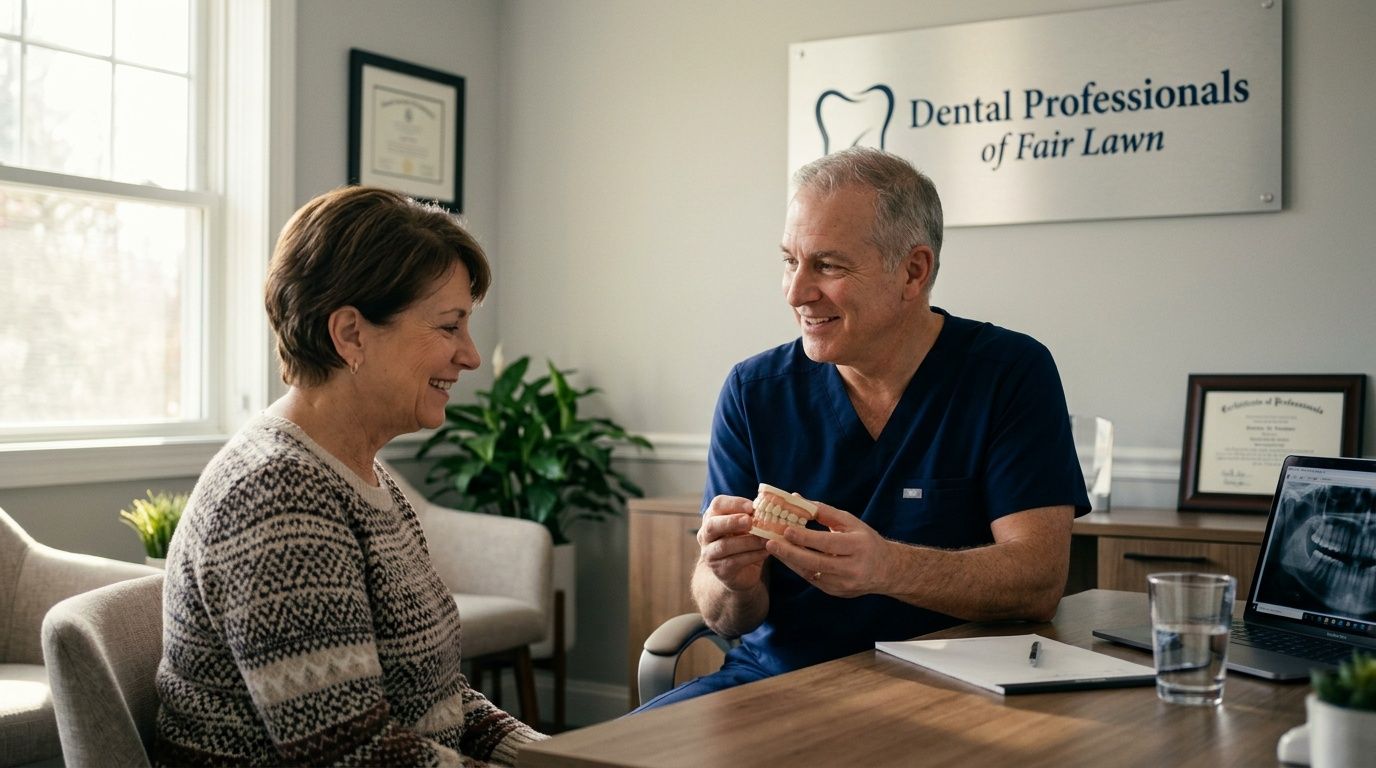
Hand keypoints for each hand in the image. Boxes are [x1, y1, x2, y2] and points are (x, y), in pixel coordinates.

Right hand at [697, 495, 768, 591]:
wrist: (740, 572)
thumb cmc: (744, 543)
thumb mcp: (747, 527)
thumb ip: (753, 517)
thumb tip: (768, 506)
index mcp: (712, 517)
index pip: (718, 504)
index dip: (734, 504)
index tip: (752, 506)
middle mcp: (706, 535)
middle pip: (713, 525)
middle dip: (732, 522)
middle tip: (750, 521)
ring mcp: (710, 554)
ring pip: (724, 546)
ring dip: (747, 542)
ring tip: (765, 540)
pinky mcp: (719, 570)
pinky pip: (734, 562)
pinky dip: (752, 556)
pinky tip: (765, 553)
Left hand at [764, 502, 897, 597]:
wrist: (887, 570)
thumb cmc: (865, 540)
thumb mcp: (850, 522)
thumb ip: (823, 511)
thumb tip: (796, 499)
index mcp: (859, 546)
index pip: (828, 543)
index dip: (806, 538)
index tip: (786, 530)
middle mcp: (853, 568)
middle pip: (817, 562)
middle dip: (790, 553)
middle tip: (770, 542)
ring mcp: (844, 584)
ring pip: (812, 574)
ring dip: (790, 561)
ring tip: (773, 549)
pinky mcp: (837, 592)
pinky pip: (813, 580)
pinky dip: (798, 569)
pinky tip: (787, 558)